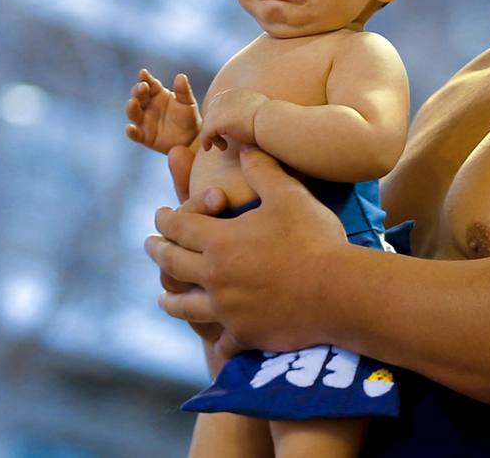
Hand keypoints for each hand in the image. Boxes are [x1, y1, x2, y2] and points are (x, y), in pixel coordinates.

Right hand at [125, 69, 199, 154]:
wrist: (192, 139)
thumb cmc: (189, 117)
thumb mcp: (188, 103)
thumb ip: (184, 91)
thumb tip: (181, 76)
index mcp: (157, 94)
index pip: (149, 83)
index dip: (145, 78)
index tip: (143, 73)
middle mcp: (148, 106)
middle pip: (138, 96)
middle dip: (138, 91)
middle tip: (142, 87)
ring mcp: (144, 121)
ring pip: (133, 113)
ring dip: (131, 107)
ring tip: (133, 102)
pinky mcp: (144, 136)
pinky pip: (135, 134)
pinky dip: (131, 131)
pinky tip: (130, 128)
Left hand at [146, 147, 346, 351]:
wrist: (338, 293)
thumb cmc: (314, 239)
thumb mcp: (288, 194)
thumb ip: (261, 169)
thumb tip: (244, 147)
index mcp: (219, 241)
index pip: (178, 227)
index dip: (166, 218)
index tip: (160, 214)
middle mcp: (214, 277)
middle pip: (172, 264)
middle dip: (158, 251)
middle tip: (151, 245)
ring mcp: (227, 310)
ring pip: (184, 306)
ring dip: (170, 299)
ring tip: (164, 296)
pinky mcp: (245, 334)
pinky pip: (221, 341)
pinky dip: (215, 339)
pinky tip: (213, 340)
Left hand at [198, 87, 268, 151]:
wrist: (271, 121)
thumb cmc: (271, 121)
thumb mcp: (260, 111)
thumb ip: (250, 113)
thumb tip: (251, 120)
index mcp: (236, 93)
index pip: (220, 102)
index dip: (220, 116)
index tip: (226, 129)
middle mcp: (225, 96)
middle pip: (211, 112)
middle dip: (214, 126)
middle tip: (221, 139)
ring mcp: (219, 108)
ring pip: (208, 124)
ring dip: (212, 136)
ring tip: (222, 146)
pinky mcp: (216, 121)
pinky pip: (205, 133)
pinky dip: (206, 141)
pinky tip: (208, 148)